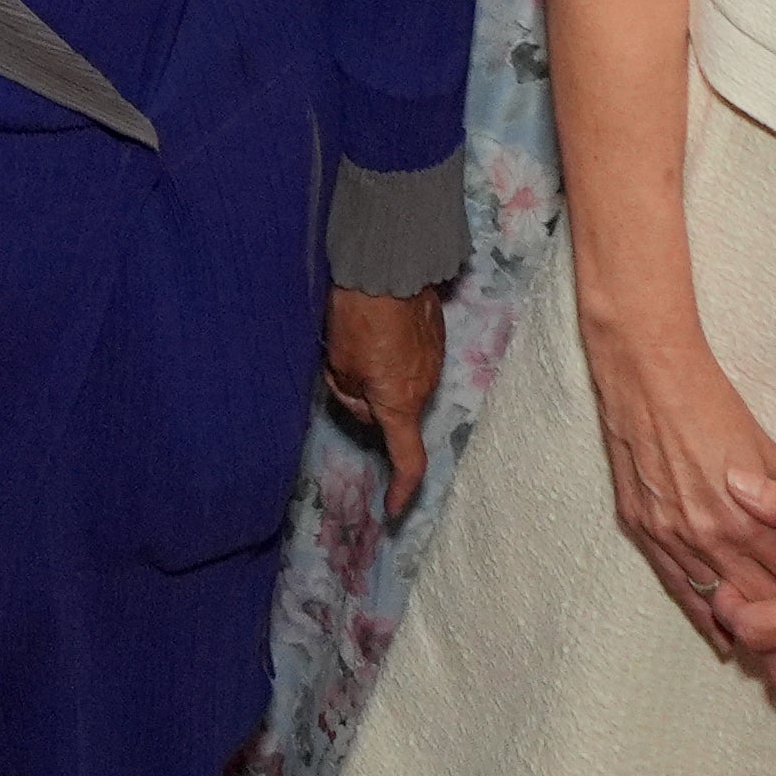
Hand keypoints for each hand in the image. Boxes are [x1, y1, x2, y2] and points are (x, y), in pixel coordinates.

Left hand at [322, 286, 446, 507]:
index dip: (401, 490)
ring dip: (378, 376)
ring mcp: (434, 362)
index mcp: (400, 404)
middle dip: (367, 403)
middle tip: (338, 372)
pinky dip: (392, 356)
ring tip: (353, 339)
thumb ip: (351, 393)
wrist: (390, 267)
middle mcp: (424, 389)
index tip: (392, 508)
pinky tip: (374, 328)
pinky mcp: (436, 338)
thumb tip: (363, 398)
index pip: (408, 461)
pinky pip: (410, 361)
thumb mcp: (340, 364)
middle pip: (394, 414)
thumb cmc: (360, 320)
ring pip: (400, 385)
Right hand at [585, 311, 775, 637]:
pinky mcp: (642, 530)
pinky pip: (677, 587)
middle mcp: (710, 537)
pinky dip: (703, 616)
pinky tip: (722, 639)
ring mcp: (672, 537)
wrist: (647, 374)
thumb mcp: (765, 452)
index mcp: (748, 516)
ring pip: (719, 602)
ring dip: (750, 627)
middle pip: (762, 599)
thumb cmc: (711, 403)